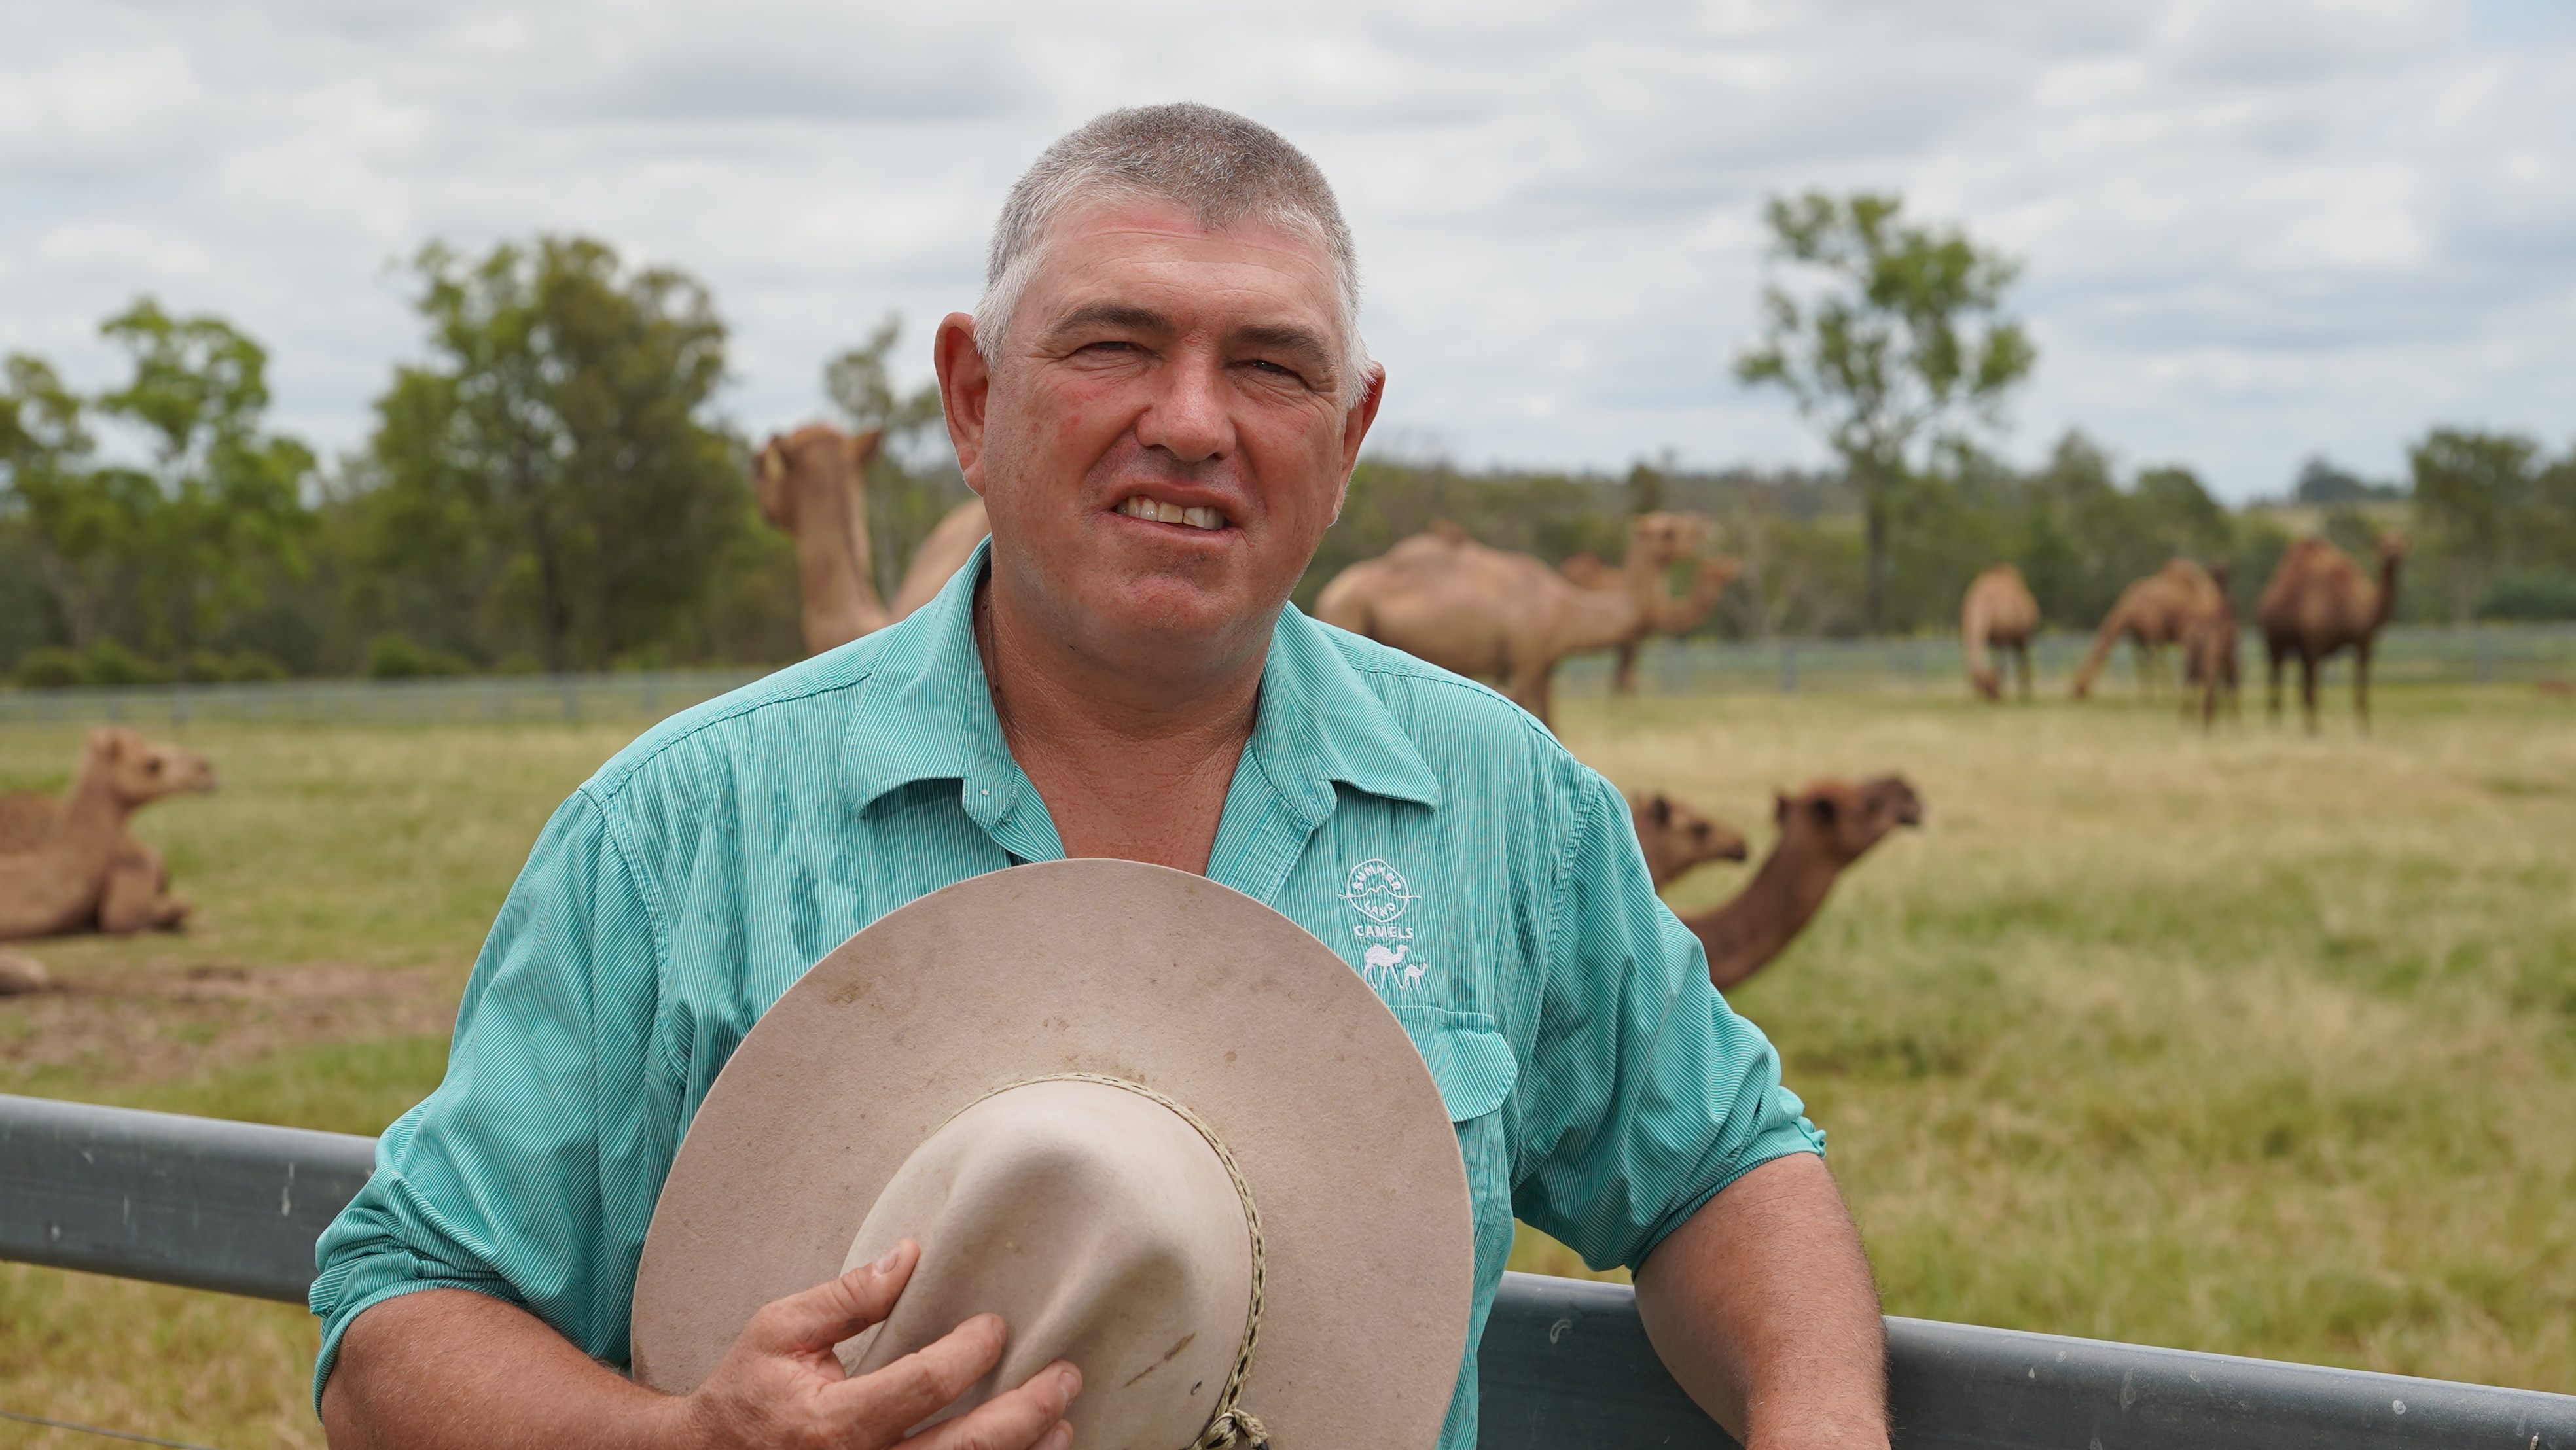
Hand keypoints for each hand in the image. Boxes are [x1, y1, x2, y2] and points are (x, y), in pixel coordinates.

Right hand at [665, 1239, 1080, 1449]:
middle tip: (1065, 1377)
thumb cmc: (747, 1393)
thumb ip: (847, 1296)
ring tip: (1063, 1423)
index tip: (997, 1326)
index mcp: (833, 1420)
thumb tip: (909, 1255)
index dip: (970, 1353)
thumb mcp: (780, 1329)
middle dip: (1024, 1413)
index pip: (924, 1385)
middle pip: (963, 1449)